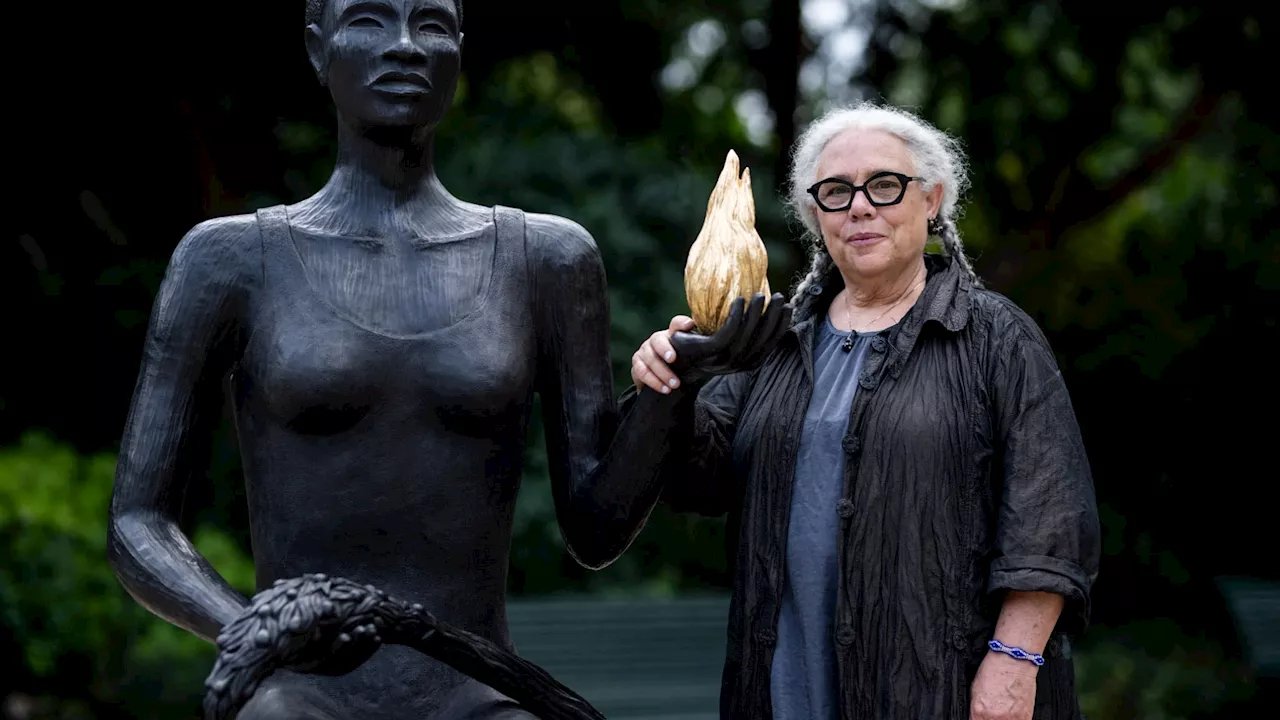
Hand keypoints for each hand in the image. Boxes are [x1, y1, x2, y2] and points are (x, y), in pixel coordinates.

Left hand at [631, 293, 790, 393]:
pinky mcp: (710, 351)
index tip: (789, 308)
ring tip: (761, 295)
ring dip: (756, 314)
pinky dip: (735, 316)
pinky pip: (728, 332)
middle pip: (763, 339)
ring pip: (747, 335)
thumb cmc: (703, 346)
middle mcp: (738, 364)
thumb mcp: (728, 340)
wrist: (675, 360)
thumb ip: (745, 330)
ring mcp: (724, 359)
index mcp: (747, 362)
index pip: (770, 344)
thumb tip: (764, 309)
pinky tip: (740, 300)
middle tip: (779, 296)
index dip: (782, 326)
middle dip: (774, 317)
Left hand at [970, 652, 1037, 719]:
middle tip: (991, 712)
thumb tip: (976, 716)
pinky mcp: (1026, 717)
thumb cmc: (995, 670)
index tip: (979, 716)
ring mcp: (1012, 719)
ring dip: (1002, 719)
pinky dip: (1014, 719)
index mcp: (979, 710)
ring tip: (1002, 710)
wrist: (1014, 660)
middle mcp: (995, 717)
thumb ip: (976, 708)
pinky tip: (1011, 711)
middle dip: (989, 718)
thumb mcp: (975, 690)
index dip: (977, 719)